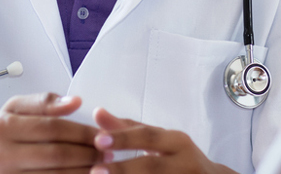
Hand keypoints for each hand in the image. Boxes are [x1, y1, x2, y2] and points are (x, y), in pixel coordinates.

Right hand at [0, 92, 100, 173]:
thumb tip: (76, 101)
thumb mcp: (14, 110)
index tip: (103, 134)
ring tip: (104, 168)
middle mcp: (1, 156)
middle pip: (56, 155)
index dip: (81, 132)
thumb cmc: (2, 136)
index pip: (52, 128)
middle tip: (109, 154)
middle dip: (88, 154)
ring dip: (84, 172)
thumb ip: (44, 103)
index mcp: (3, 128)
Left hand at [88, 108, 234, 173]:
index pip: (148, 136)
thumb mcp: (160, 140)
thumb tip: (97, 112)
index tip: (97, 140)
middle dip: (123, 169)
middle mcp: (185, 161)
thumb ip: (129, 129)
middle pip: (151, 165)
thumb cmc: (179, 158)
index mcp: (178, 142)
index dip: (123, 138)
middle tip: (95, 172)